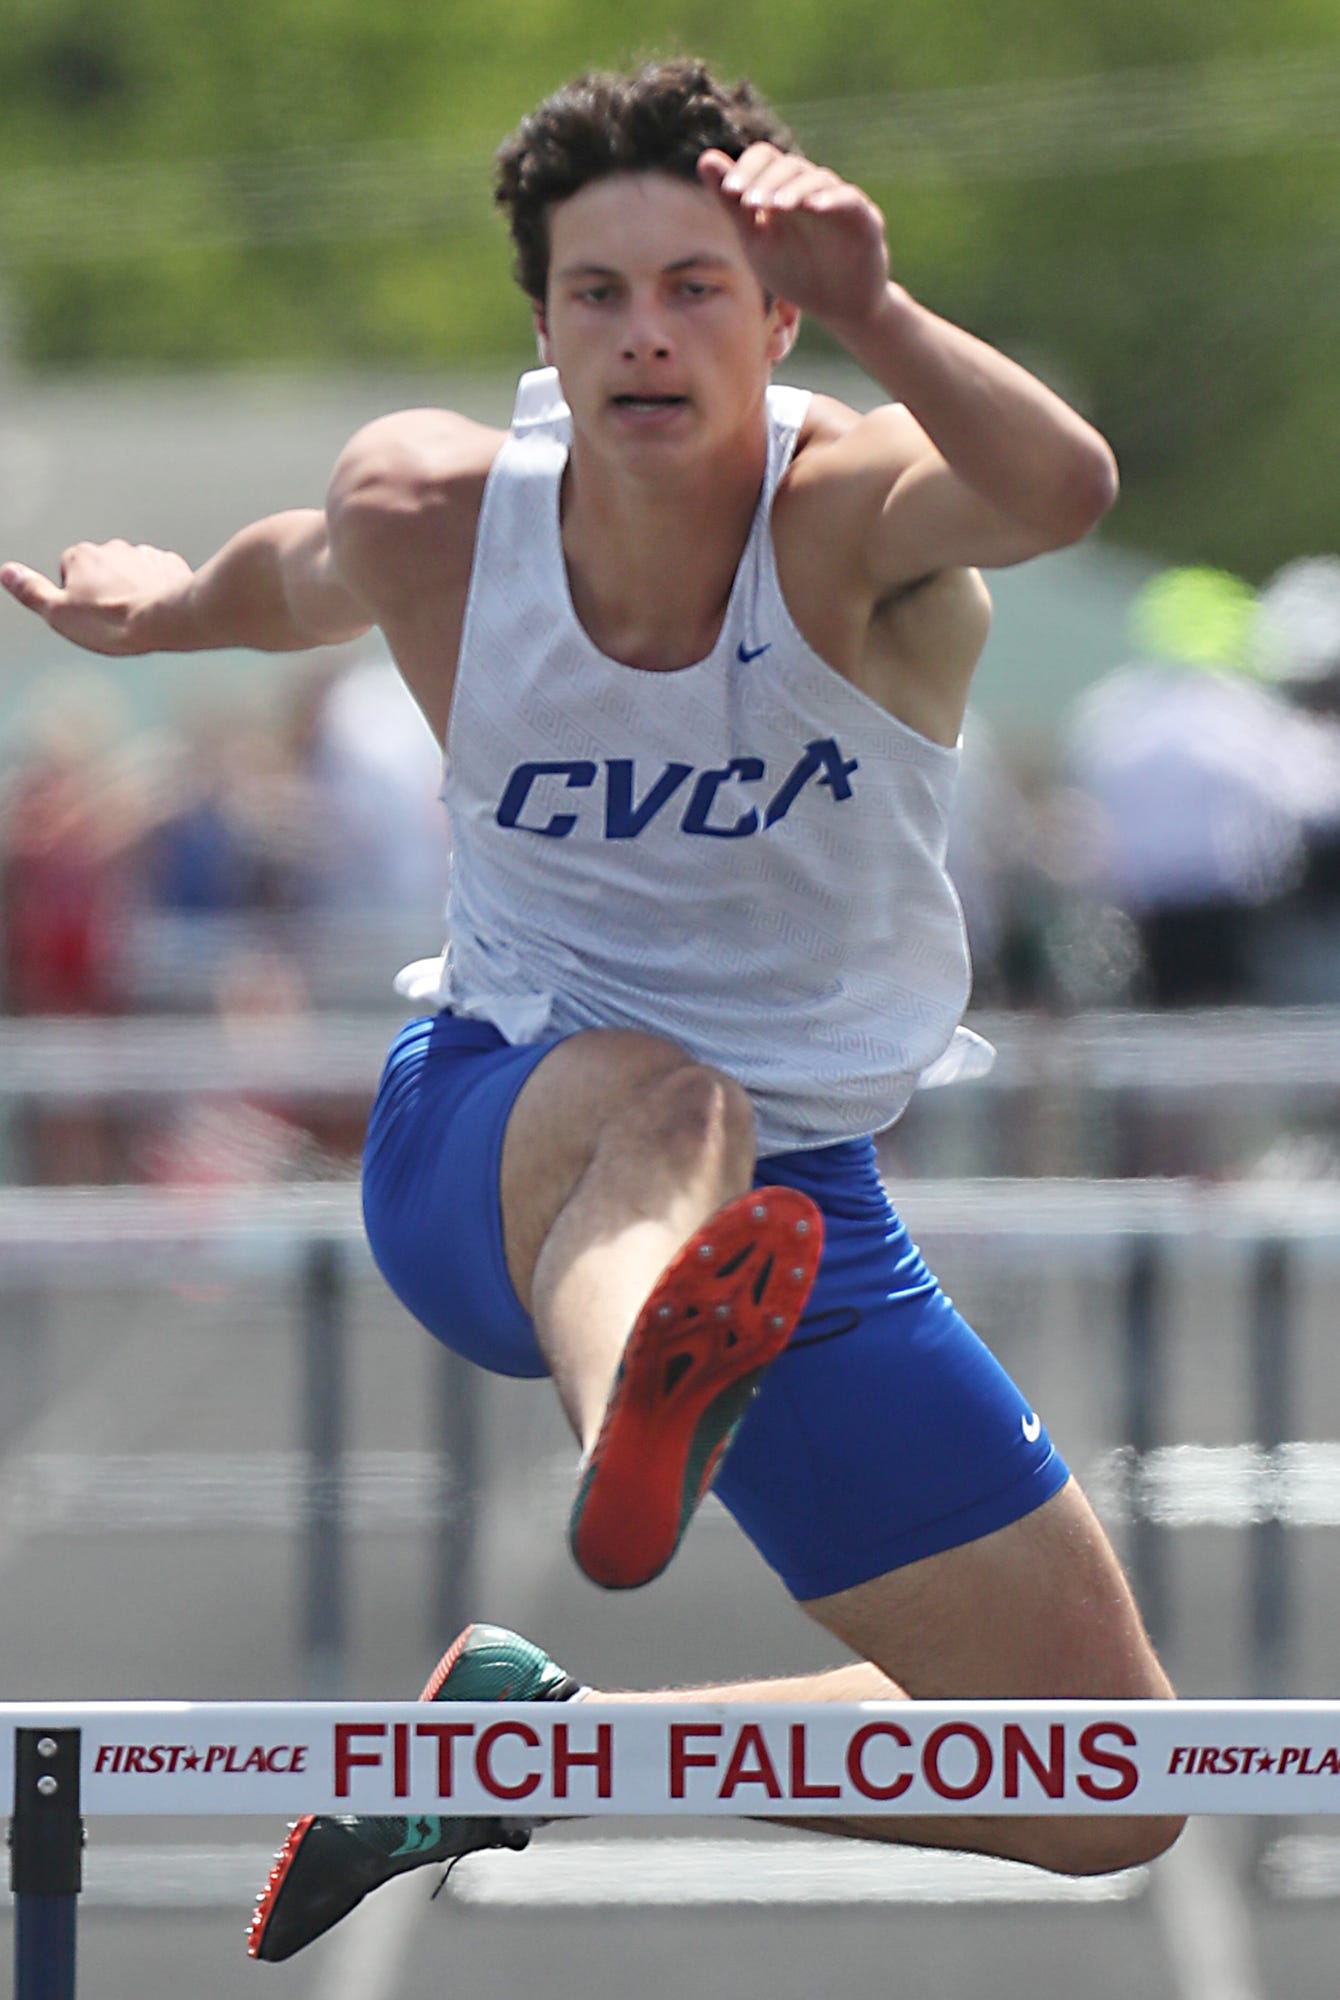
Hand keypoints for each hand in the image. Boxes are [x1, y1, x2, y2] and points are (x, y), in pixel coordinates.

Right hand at [1, 540, 193, 655]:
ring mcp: (143, 555)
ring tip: (136, 615)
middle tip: (112, 617)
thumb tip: (8, 573)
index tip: (86, 614)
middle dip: (105, 590)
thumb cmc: (114, 620)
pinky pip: (159, 575)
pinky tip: (158, 607)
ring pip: (131, 572)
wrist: (166, 620)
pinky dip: (158, 588)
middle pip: (101, 570)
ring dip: (132, 589)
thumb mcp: (58, 613)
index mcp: (81, 555)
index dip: (75, 597)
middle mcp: (112, 548)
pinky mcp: (169, 565)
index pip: (67, 571)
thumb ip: (31, 591)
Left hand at [698, 143, 888, 327]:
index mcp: (783, 189)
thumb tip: (705, 158)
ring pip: (816, 179)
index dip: (746, 169)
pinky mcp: (864, 218)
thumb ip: (732, 204)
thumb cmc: (796, 271)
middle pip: (788, 165)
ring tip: (775, 207)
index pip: (765, 159)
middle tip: (749, 203)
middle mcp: (811, 187)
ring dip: (793, 190)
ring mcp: (838, 200)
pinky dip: (831, 199)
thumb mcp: (756, 241)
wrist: (838, 306)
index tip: (729, 192)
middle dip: (766, 182)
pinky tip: (813, 207)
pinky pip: (848, 199)